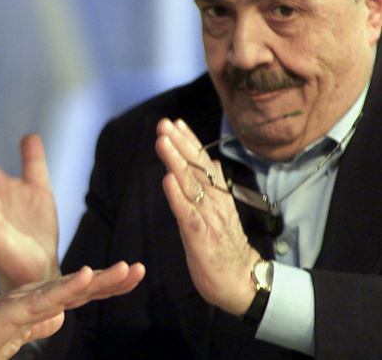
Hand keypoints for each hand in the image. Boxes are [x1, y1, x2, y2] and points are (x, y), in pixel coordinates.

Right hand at [0, 261, 145, 359]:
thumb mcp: (21, 335)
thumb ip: (41, 324)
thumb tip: (60, 318)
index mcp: (42, 304)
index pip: (82, 292)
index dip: (108, 284)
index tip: (134, 276)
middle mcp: (38, 297)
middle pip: (81, 286)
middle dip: (113, 279)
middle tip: (140, 268)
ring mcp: (27, 301)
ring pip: (69, 287)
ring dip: (99, 278)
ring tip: (125, 269)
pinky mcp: (15, 309)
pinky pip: (45, 298)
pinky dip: (67, 286)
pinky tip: (86, 276)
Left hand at [155, 118, 259, 314]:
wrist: (243, 282)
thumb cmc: (226, 247)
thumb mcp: (222, 211)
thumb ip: (215, 186)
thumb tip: (213, 160)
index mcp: (218, 196)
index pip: (203, 163)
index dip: (189, 142)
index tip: (176, 122)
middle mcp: (214, 202)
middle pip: (196, 168)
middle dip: (179, 144)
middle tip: (164, 124)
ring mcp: (208, 218)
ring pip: (191, 185)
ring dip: (176, 161)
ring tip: (162, 142)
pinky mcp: (200, 237)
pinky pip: (187, 213)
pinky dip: (176, 196)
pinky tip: (167, 180)